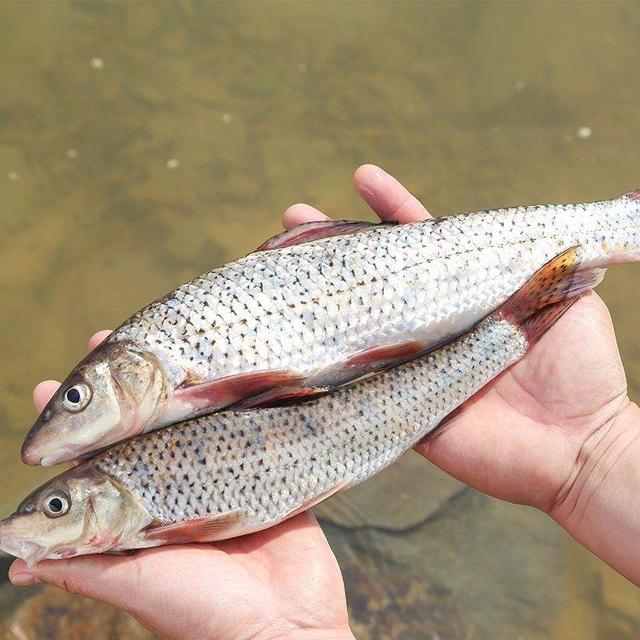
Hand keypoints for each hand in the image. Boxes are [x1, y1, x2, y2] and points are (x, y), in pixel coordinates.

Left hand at [11, 338, 353, 639]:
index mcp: (138, 513)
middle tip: (102, 338)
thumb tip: (13, 558)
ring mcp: (219, 476)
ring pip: (192, 419)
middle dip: (122, 384)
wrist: (283, 622)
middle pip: (142, 425)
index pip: (95, 457)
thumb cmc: (202, 609)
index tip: (46, 384)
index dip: (74, 422)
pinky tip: (224, 367)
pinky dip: (234, 398)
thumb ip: (82, 567)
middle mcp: (174, 490)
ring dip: (175, 379)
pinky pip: (248, 429)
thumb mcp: (135, 585)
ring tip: (155, 339)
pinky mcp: (262, 471)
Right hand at [284, 164, 639, 584]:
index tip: (361, 177)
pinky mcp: (402, 407)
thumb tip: (531, 224)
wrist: (578, 444)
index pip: (420, 243)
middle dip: (334, 245)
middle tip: (292, 217)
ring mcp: (412, 365)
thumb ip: (543, 259)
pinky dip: (329, 363)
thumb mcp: (569, 294)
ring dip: (320, 296)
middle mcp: (432, 325)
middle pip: (375, 279)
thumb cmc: (581, 367)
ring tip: (278, 264)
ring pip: (358, 325)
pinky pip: (360, 384)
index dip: (390, 209)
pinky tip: (296, 339)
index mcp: (465, 294)